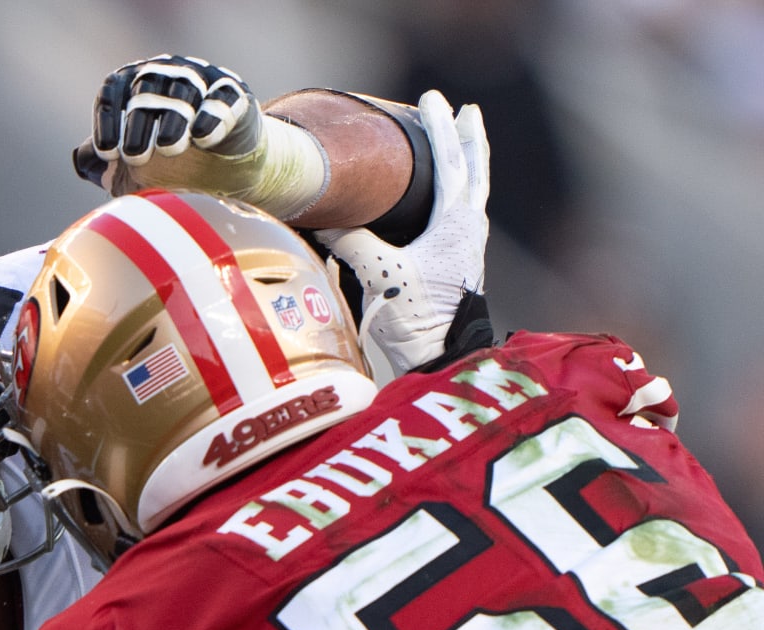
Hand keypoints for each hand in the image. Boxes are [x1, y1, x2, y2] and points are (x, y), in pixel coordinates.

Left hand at [74, 54, 326, 219]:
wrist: (227, 168)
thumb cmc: (174, 163)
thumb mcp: (136, 167)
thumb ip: (107, 164)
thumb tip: (81, 163)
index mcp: (137, 85)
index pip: (114, 89)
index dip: (107, 119)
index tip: (108, 152)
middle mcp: (168, 74)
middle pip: (146, 86)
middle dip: (138, 122)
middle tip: (136, 157)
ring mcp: (203, 80)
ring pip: (185, 87)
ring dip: (174, 118)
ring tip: (169, 147)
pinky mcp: (235, 95)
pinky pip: (223, 97)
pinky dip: (213, 115)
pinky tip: (203, 138)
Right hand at [314, 90, 488, 374]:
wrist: (436, 361)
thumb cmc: (415, 319)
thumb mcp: (380, 275)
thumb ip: (353, 241)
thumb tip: (324, 219)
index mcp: (457, 225)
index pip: (450, 164)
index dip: (438, 129)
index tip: (433, 100)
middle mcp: (469, 233)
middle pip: (473, 174)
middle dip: (468, 140)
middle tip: (467, 112)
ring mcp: (467, 252)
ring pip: (471, 196)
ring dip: (467, 167)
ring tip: (462, 148)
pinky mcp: (458, 270)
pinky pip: (461, 219)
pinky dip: (456, 198)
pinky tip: (445, 205)